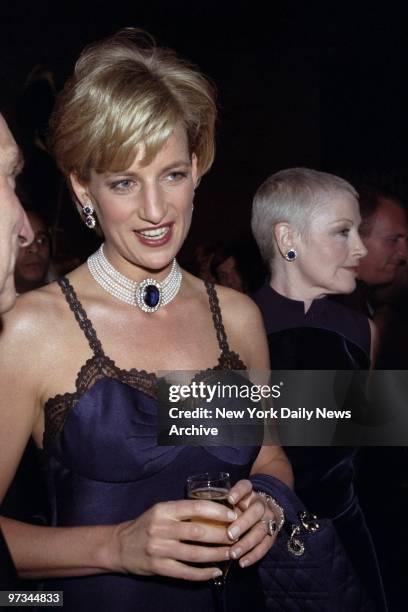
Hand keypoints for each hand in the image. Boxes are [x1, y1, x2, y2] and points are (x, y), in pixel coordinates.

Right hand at [113, 499, 235, 580]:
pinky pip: (186, 572)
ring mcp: (159, 549)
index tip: (233, 514)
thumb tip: (215, 511)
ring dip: (216, 555)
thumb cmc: (146, 525)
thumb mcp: (161, 511)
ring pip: (195, 554)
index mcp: (164, 510)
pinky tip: (216, 571)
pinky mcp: (158, 567)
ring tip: (231, 553)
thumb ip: (183, 512)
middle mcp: (161, 528)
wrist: (119, 546)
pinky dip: (203, 573)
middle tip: (237, 536)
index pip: (195, 507)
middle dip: (221, 535)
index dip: (217, 510)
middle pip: (198, 532)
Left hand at [226, 479, 277, 567]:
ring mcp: (268, 519)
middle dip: (243, 523)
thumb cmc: (239, 506)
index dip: (238, 492)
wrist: (263, 511)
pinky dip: (253, 555)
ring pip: (261, 530)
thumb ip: (220, 505)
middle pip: (256, 511)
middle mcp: (261, 503)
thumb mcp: (232, 500)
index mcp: (249, 492)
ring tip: (233, 553)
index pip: (245, 486)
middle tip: (229, 534)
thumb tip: (199, 515)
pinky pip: (265, 546)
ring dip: (247, 543)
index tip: (229, 499)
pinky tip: (242, 562)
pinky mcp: (272, 534)